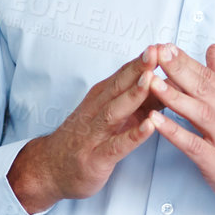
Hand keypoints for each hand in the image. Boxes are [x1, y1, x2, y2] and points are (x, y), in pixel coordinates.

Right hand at [7, 47, 162, 213]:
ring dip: (134, 94)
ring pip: (115, 110)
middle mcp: (96, 111)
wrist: (48, 169)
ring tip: (152, 79)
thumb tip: (165, 83)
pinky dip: (134, 135)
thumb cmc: (82, 139)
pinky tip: (150, 126)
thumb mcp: (107, 115)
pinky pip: (117, 144)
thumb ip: (135, 101)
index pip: (122, 75)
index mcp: (100, 99)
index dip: (141, 60)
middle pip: (118, 86)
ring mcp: (94, 134)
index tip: (160, 45)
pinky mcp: (97, 157)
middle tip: (157, 51)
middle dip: (138, 68)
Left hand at [149, 43, 214, 214]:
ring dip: (174, 97)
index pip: (208, 76)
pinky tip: (156, 122)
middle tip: (157, 54)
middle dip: (178, 70)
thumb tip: (213, 49)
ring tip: (152, 83)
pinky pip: (194, 145)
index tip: (166, 46)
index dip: (186, 61)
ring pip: (199, 113)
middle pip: (203, 89)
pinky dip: (174, 132)